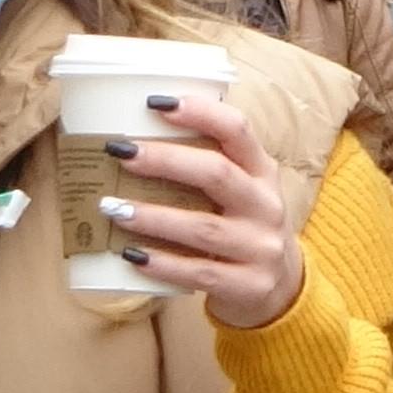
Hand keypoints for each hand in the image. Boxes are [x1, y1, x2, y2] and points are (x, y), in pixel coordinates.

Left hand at [103, 92, 303, 328]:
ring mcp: (260, 248)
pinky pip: (199, 272)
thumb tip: (132, 137)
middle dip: (165, 160)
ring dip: (153, 216)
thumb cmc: (241, 227)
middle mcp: (266, 206)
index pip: (238, 130)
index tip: (155, 103)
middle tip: (121, 152)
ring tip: (112, 207)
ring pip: (203, 227)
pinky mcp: (249, 285)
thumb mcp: (239, 191)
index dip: (200, 112)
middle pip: (217, 174)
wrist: (280, 289)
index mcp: (262, 172)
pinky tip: (132, 255)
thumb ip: (204, 166)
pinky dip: (163, 263)